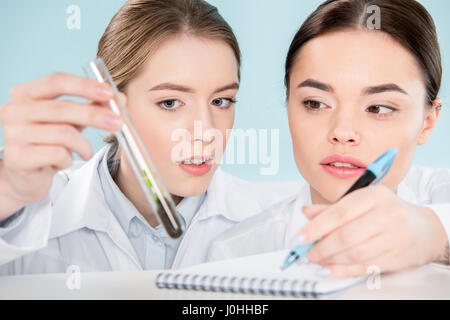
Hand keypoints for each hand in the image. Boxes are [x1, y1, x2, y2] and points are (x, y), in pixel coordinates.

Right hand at [0, 72, 122, 218]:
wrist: (25, 176)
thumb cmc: (49, 142)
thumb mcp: (71, 120)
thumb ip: (92, 106)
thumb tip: (119, 98)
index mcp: (25, 93)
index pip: (57, 81)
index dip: (85, 86)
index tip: (109, 93)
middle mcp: (13, 110)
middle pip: (62, 109)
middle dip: (95, 115)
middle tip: (118, 123)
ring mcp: (13, 134)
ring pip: (64, 134)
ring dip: (84, 145)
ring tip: (86, 151)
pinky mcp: (17, 157)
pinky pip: (57, 154)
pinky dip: (69, 159)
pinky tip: (64, 162)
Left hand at [293, 185, 447, 277]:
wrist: (425, 228)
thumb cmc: (386, 212)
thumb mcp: (361, 202)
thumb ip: (332, 209)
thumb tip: (306, 213)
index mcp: (374, 196)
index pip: (339, 213)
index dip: (315, 228)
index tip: (299, 237)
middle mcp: (387, 215)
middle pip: (346, 236)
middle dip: (321, 248)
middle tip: (306, 254)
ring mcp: (395, 237)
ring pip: (355, 254)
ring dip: (331, 260)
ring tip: (317, 260)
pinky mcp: (398, 257)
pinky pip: (365, 267)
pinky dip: (344, 271)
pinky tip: (330, 270)